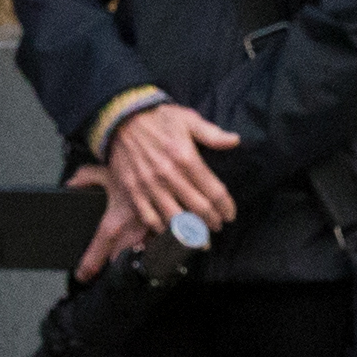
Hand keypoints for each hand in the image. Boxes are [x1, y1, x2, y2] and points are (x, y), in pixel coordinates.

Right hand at [95, 97, 242, 264]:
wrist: (121, 119)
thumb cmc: (158, 119)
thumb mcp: (188, 120)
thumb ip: (212, 134)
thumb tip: (235, 141)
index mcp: (186, 158)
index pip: (214, 192)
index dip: (226, 207)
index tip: (230, 214)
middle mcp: (169, 175)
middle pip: (199, 209)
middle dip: (212, 222)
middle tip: (217, 226)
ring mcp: (149, 186)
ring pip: (176, 219)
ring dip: (191, 232)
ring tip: (199, 237)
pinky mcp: (133, 192)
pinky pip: (150, 219)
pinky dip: (163, 229)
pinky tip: (172, 232)